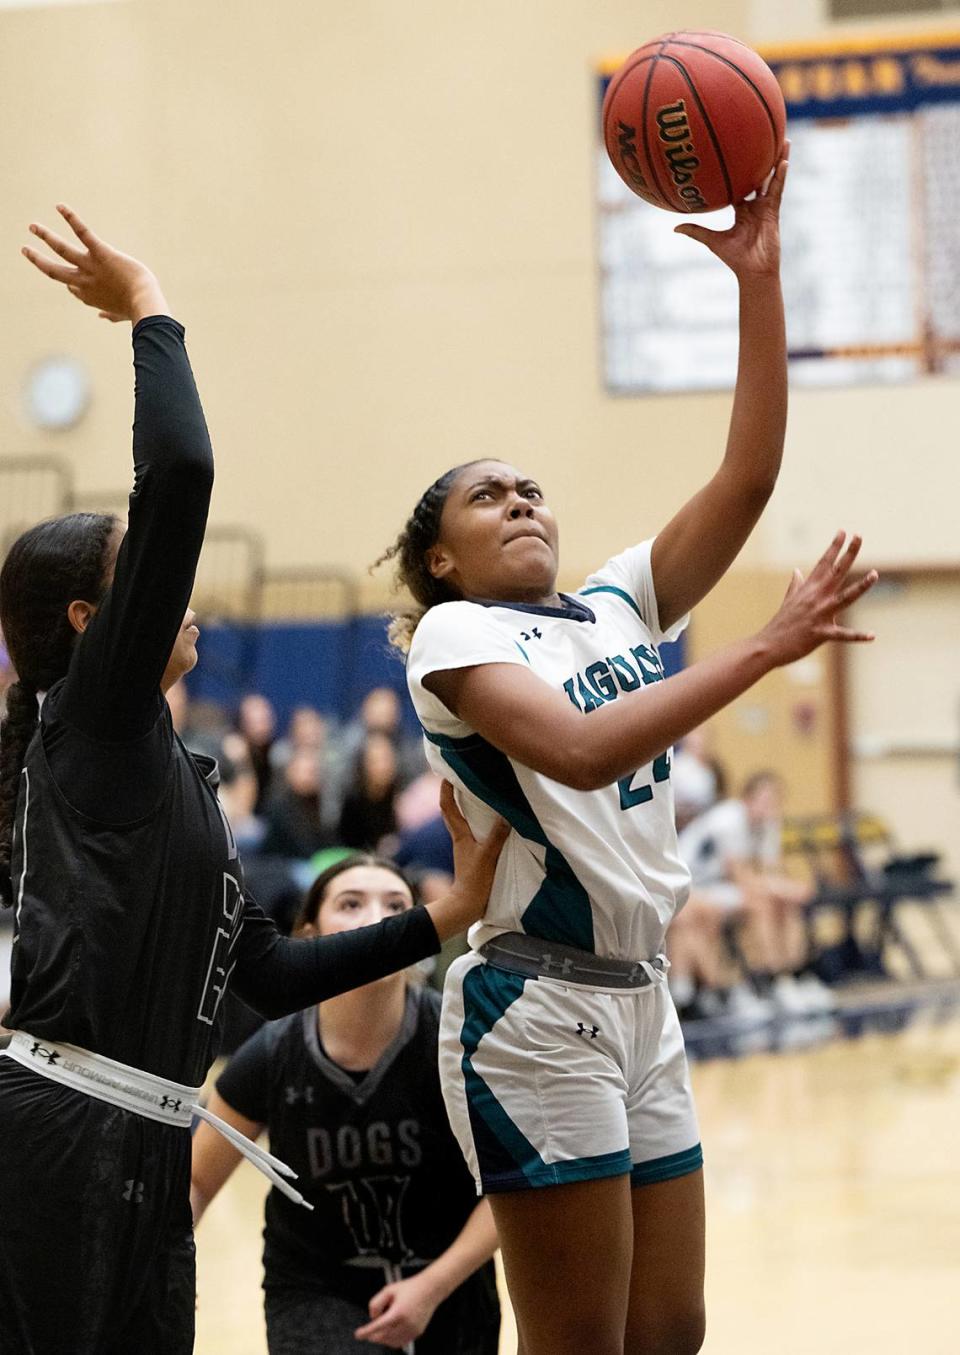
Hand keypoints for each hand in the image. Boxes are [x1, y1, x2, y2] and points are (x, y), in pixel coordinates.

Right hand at [22, 204, 168, 323]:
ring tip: (32, 226)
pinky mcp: (101, 253)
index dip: (71, 284)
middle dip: (37, 259)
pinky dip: (71, 218)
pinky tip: (60, 207)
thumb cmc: (136, 309)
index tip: (72, 283)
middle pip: (53, 270)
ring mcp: (90, 266)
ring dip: (45, 236)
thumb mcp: (120, 314)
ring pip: (61, 249)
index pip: (72, 288)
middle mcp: (84, 281)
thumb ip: (110, 315)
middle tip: (25, 249)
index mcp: (88, 296)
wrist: (144, 303)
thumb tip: (104, 317)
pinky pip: (83, 233)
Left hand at [355, 1271, 436, 1346]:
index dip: (366, 1332)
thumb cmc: (411, 1288)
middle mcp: (406, 1323)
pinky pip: (401, 1343)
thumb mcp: (389, 1289)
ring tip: (382, 1329)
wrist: (429, 1289)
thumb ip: (376, 1302)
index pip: (378, 1326)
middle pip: (383, 1336)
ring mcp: (412, 1330)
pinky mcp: (417, 1333)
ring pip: (392, 1342)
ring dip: (383, 1339)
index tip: (358, 1334)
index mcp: (398, 1312)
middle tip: (370, 1330)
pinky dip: (392, 1341)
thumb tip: (373, 1316)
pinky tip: (390, 1333)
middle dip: (374, 1335)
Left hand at [425, 782, 508, 939]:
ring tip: (479, 792)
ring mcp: (466, 847)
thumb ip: (496, 835)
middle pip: (453, 810)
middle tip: (463, 776)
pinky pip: (474, 831)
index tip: (446, 773)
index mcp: (460, 834)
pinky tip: (492, 820)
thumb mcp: (488, 856)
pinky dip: (479, 821)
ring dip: (467, 806)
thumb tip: (506, 814)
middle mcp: (460, 837)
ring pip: (463, 820)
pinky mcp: (474, 855)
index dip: (445, 789)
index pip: (447, 806)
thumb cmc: (475, 881)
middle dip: (455, 792)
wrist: (467, 906)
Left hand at [674, 141, 788, 279]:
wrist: (753, 271)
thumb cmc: (734, 258)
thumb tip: (675, 227)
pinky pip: (777, 190)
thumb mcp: (712, 241)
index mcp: (741, 210)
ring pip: (772, 179)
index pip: (738, 185)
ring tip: (783, 140)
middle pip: (758, 177)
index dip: (738, 170)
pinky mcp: (774, 211)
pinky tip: (783, 162)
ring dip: (778, 160)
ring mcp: (765, 207)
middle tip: (760, 137)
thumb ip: (696, 231)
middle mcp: (754, 205)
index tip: (735, 152)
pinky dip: (780, 177)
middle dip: (761, 159)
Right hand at [759, 532, 877, 667]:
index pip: (823, 563)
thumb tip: (796, 571)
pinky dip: (858, 636)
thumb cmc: (781, 624)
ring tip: (875, 575)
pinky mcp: (821, 633)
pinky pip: (843, 635)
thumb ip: (795, 585)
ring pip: (845, 598)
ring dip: (861, 587)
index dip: (834, 547)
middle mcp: (816, 598)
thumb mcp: (788, 600)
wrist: (768, 646)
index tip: (843, 531)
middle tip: (859, 536)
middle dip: (848, 554)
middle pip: (836, 572)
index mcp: (808, 589)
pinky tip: (872, 636)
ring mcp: (819, 615)